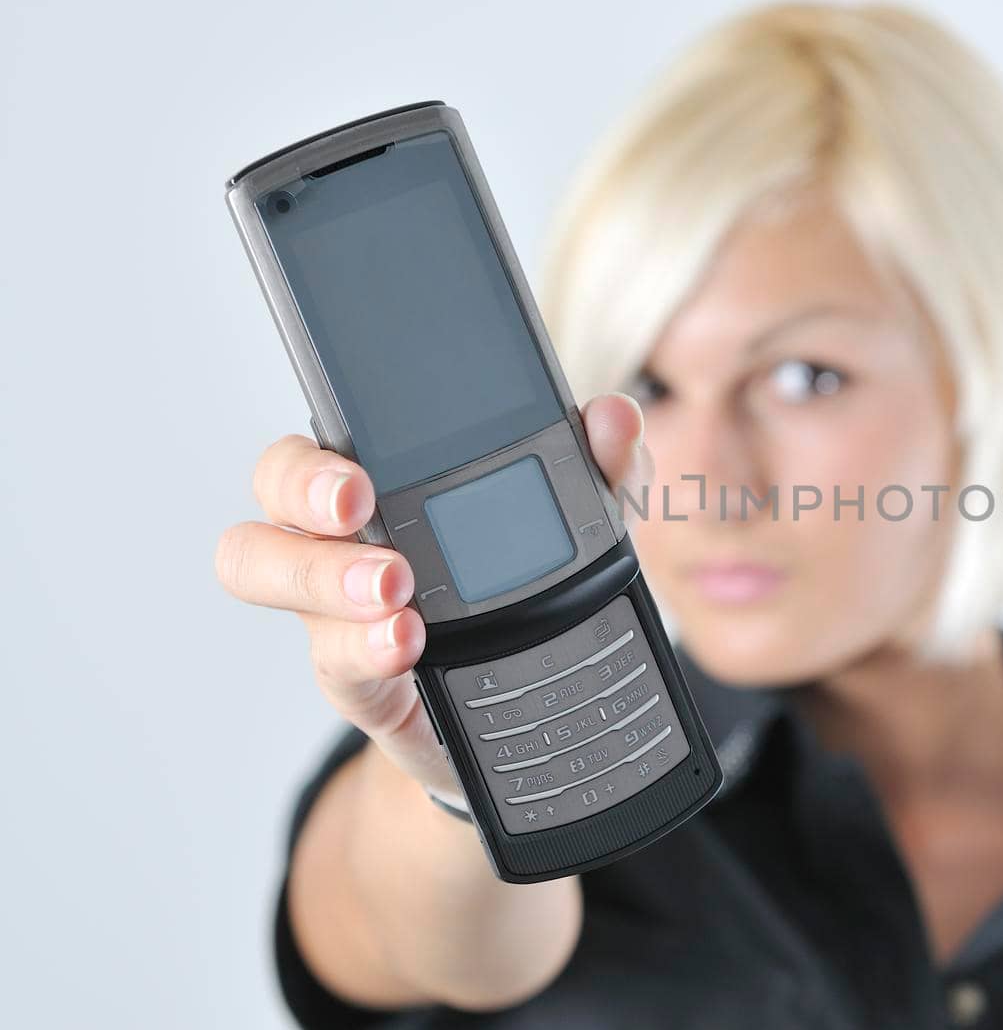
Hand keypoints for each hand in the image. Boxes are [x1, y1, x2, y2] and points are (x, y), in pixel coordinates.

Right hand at [215, 394, 652, 793]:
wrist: (534, 709)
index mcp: (387, 484)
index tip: (361, 471)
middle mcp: (345, 538)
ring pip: (266, 571)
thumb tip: (613, 416)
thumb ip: (604, 467)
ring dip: (322, 575)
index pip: (321, 446)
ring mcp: (339, 610)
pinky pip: (333, 656)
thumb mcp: (588, 525)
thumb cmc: (535, 592)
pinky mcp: (359, 676)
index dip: (318, 454)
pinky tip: (404, 644)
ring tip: (392, 593)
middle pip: (273, 496)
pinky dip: (366, 647)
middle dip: (305, 496)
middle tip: (360, 511)